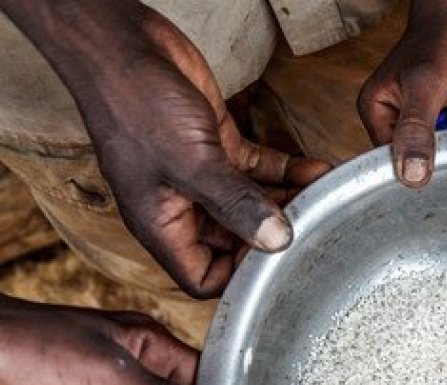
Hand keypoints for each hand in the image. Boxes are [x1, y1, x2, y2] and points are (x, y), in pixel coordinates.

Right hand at [0, 0, 329, 297]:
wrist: (121, 45)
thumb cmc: (135, 105)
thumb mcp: (191, 164)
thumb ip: (235, 205)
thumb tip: (276, 241)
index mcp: (162, 225)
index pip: (204, 277)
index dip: (241, 276)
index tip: (280, 260)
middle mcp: (181, 206)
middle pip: (235, 242)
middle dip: (273, 238)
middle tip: (315, 230)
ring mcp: (201, 176)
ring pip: (252, 204)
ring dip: (288, 203)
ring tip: (325, 200)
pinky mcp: (217, 145)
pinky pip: (258, 169)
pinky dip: (287, 171)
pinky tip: (316, 169)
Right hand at [358, 0, 446, 186]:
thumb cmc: (443, 39)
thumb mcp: (427, 86)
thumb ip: (416, 130)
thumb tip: (410, 177)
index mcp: (376, 112)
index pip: (390, 162)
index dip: (417, 164)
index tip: (442, 149)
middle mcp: (392, 118)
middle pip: (417, 158)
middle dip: (443, 144)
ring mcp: (416, 117)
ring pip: (441, 148)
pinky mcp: (438, 114)